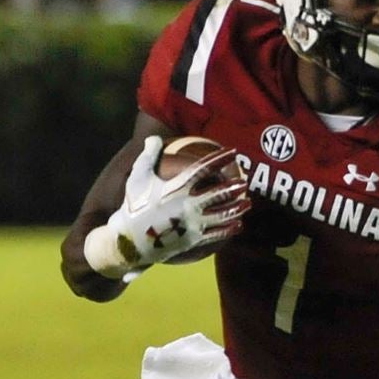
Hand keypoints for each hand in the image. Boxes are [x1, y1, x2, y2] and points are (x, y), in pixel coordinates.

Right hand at [109, 136, 249, 268]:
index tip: (233, 152)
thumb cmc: (133, 206)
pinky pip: (216, 235)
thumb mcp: (137, 178)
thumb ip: (148, 156)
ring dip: (237, 209)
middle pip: (218, 194)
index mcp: (176, 188)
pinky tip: (238, 226)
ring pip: (221, 216)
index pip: (203, 169)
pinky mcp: (193, 240)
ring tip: (248, 203)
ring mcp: (192, 225)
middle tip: (244, 181)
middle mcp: (188, 206)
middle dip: (233, 187)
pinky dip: (229, 230)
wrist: (130, 241)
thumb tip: (154, 138)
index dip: (220, 159)